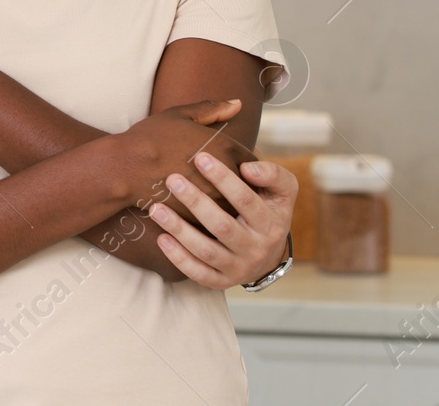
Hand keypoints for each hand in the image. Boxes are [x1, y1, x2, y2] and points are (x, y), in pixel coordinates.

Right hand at [117, 99, 253, 220]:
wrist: (125, 167)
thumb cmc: (151, 137)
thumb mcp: (181, 115)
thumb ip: (213, 109)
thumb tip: (238, 103)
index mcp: (225, 148)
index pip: (254, 163)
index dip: (251, 167)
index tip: (242, 169)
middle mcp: (224, 175)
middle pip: (249, 188)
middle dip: (246, 189)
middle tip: (238, 189)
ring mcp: (212, 198)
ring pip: (235, 208)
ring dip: (232, 206)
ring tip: (222, 203)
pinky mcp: (199, 217)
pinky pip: (216, 221)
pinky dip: (214, 219)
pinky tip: (204, 214)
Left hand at [147, 157, 297, 288]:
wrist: (269, 256)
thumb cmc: (269, 212)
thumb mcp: (282, 192)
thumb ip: (272, 174)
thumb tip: (247, 168)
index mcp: (271, 224)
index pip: (245, 200)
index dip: (223, 179)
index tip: (200, 158)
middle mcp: (256, 249)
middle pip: (222, 226)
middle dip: (195, 202)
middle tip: (172, 180)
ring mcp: (238, 268)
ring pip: (206, 251)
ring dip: (179, 230)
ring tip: (156, 208)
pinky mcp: (222, 281)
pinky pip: (198, 273)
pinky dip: (178, 258)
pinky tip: (161, 238)